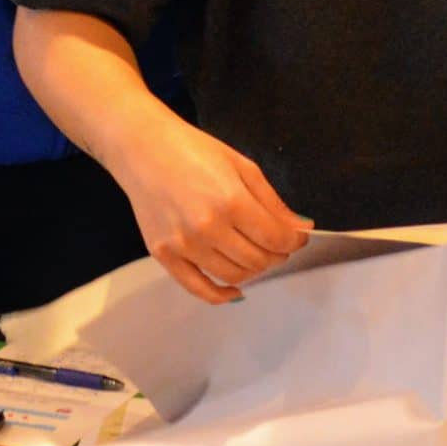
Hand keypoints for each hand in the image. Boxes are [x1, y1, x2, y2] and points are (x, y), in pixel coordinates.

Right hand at [107, 116, 311, 304]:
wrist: (145, 150)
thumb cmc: (194, 151)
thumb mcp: (243, 166)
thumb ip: (273, 202)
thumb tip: (300, 227)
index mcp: (231, 201)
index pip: (275, 238)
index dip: (294, 241)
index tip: (298, 237)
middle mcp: (206, 228)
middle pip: (257, 260)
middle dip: (277, 254)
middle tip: (279, 244)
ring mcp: (183, 245)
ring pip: (232, 275)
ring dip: (254, 271)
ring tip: (258, 255)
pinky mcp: (164, 255)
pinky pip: (197, 288)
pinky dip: (220, 295)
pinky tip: (235, 290)